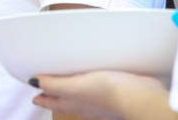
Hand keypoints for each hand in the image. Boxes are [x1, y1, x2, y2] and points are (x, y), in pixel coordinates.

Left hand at [31, 71, 167, 118]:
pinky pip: (98, 85)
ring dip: (72, 86)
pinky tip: (95, 74)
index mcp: (76, 102)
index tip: (34, 92)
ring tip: (67, 78)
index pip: (54, 101)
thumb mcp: (79, 86)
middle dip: (55, 92)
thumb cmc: (111, 95)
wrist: (143, 98)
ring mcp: (101, 98)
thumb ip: (57, 84)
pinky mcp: (116, 89)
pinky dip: (91, 81)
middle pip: (66, 98)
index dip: (43, 96)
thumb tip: (35, 82)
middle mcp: (87, 102)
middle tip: (46, 86)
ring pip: (81, 93)